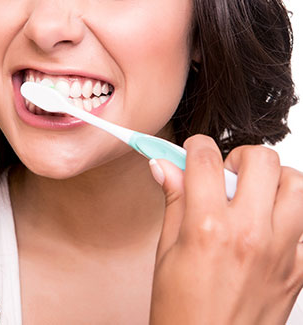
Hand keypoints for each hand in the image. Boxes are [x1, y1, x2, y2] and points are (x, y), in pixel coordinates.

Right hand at [149, 134, 302, 324]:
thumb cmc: (180, 311)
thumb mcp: (166, 252)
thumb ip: (173, 201)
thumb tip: (165, 168)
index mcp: (208, 228)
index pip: (205, 160)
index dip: (195, 146)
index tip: (192, 151)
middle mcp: (250, 234)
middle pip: (261, 160)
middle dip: (239, 157)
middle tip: (226, 174)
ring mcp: (282, 252)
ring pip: (297, 185)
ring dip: (274, 181)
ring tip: (253, 195)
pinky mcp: (299, 270)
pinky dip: (291, 216)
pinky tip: (268, 228)